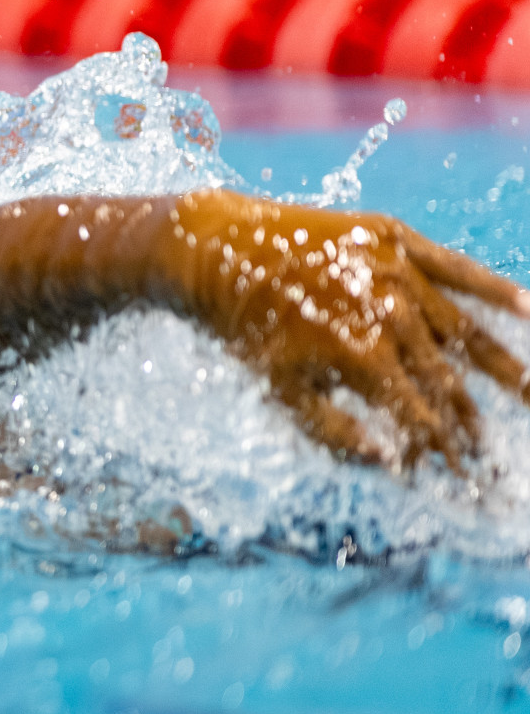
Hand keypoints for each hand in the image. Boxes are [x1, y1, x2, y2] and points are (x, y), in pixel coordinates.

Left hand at [167, 189, 529, 469]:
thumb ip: (337, 433)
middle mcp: (388, 313)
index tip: (451, 475)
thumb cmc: (247, 330)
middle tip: (486, 456)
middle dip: (467, 424)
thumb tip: (395, 465)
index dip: (437, 451)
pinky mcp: (394, 239)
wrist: (215, 252)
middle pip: (447, 381)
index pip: (419, 417)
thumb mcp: (280, 392)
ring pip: (464, 330)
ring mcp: (395, 272)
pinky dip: (495, 289)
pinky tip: (529, 312)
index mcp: (361, 357)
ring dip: (504, 368)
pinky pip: (456, 267)